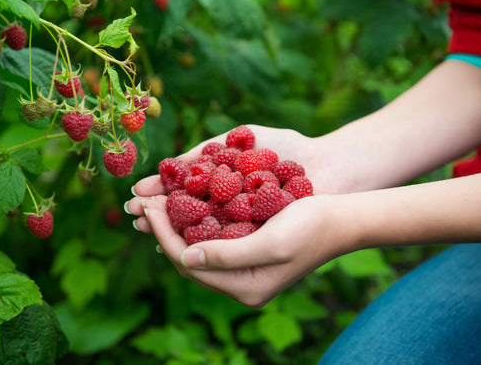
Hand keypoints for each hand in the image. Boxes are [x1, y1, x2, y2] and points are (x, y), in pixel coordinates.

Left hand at [131, 193, 349, 307]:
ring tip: (156, 201)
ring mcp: (243, 271)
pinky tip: (181, 205)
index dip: (165, 233)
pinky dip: (193, 223)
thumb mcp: (271, 242)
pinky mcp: (247, 254)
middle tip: (145, 200)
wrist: (341, 219)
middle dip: (164, 228)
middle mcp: (240, 284)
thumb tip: (185, 256)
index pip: (189, 263)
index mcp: (245, 288)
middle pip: (188, 258)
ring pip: (195, 249)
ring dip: (174, 224)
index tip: (150, 204)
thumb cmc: (312, 226)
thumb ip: (228, 255)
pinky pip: (210, 242)